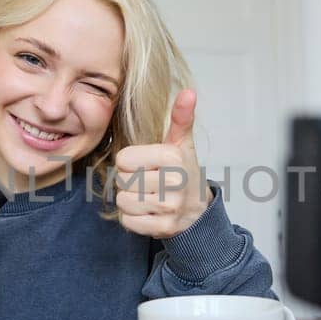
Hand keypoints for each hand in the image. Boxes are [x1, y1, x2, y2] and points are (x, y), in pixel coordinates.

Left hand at [115, 89, 209, 238]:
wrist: (198, 211)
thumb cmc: (183, 172)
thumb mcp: (181, 143)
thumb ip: (181, 118)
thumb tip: (189, 91)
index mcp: (172, 156)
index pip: (124, 159)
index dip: (131, 163)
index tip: (148, 166)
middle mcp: (174, 181)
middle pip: (122, 181)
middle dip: (131, 183)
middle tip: (150, 183)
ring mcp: (170, 207)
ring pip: (123, 202)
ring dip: (131, 202)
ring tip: (149, 197)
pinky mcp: (164, 228)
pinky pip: (128, 222)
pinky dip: (134, 219)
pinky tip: (149, 213)